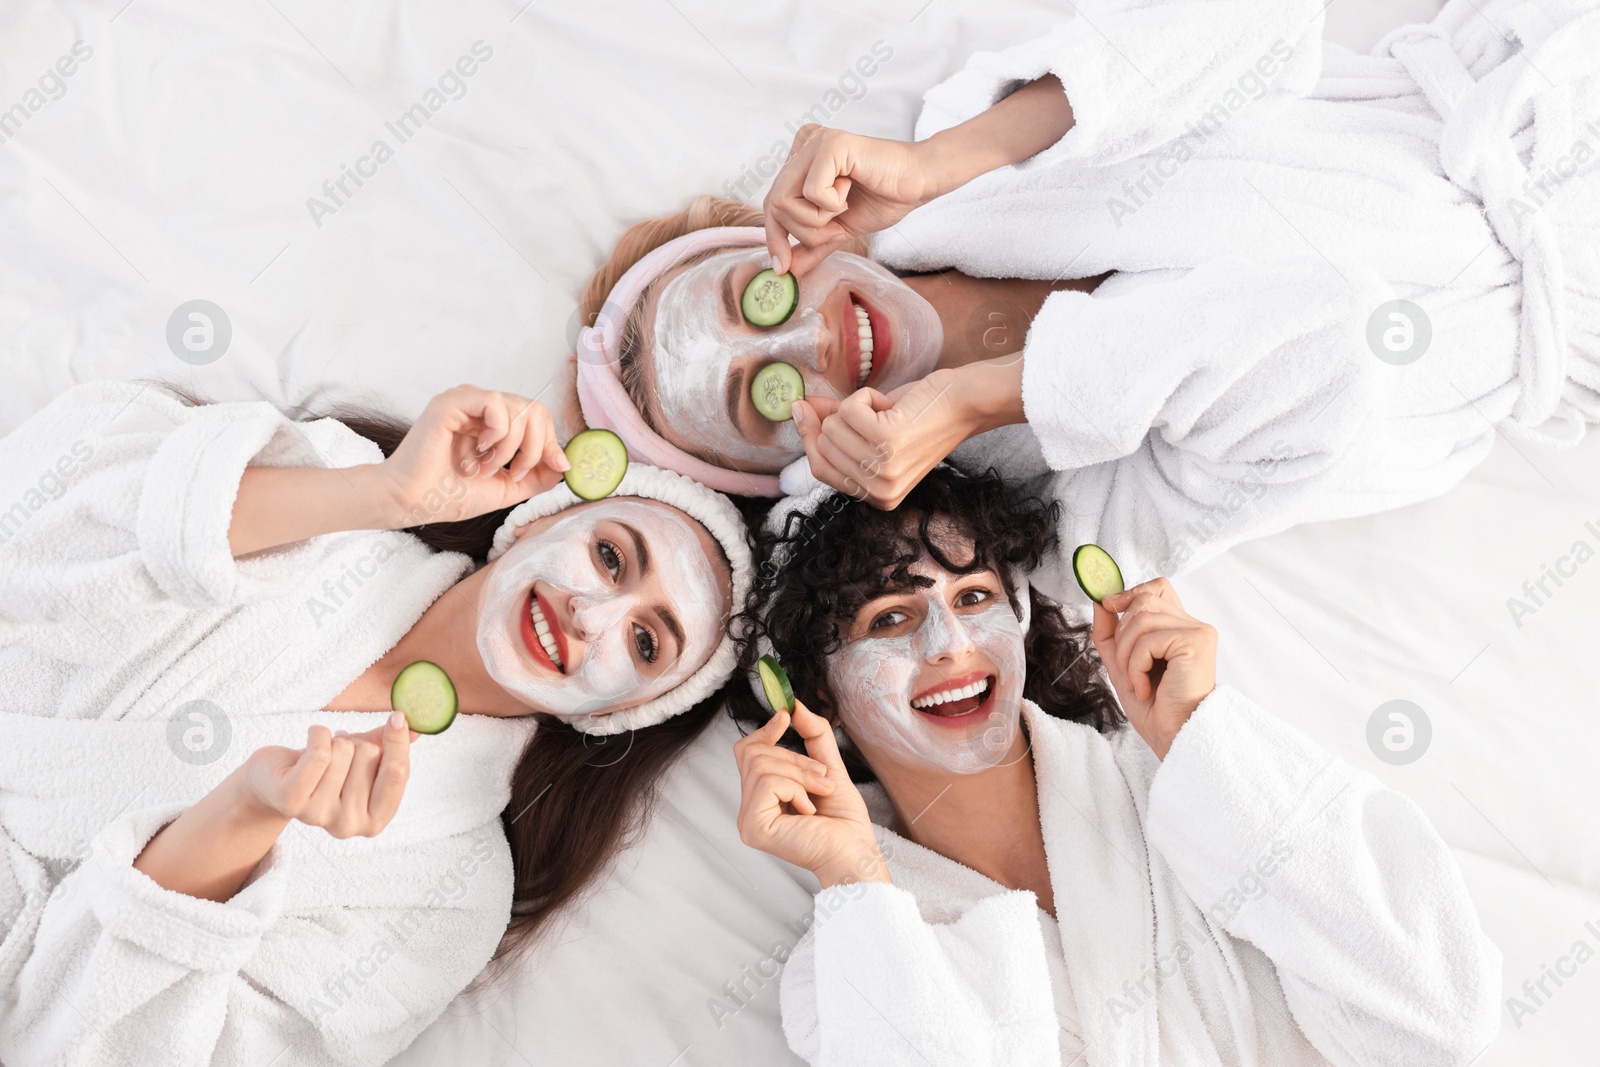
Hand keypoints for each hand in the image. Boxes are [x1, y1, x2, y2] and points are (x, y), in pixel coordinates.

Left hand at [241, 713, 414, 838]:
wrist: (274, 780)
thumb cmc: (325, 770)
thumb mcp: (364, 761)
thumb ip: (391, 747)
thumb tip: (416, 729)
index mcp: (375, 819)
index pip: (398, 774)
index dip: (398, 741)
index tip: (397, 717)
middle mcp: (349, 825)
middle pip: (370, 756)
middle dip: (356, 743)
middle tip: (340, 753)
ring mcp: (319, 816)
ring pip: (343, 751)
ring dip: (333, 741)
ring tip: (321, 754)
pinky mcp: (292, 801)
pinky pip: (319, 753)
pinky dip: (317, 733)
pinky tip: (312, 737)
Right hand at [375, 385, 568, 527]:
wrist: (413, 502)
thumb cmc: (450, 495)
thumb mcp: (507, 487)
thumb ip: (537, 475)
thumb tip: (564, 463)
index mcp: (493, 422)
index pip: (538, 418)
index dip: (550, 444)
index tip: (549, 469)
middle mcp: (481, 407)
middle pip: (535, 410)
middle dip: (536, 448)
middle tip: (514, 472)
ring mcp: (467, 401)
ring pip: (520, 408)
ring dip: (513, 447)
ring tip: (488, 467)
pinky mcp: (453, 401)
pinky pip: (496, 403)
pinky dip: (498, 433)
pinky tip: (479, 450)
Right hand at [734, 700, 888, 887]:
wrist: (855, 852)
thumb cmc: (844, 821)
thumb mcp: (829, 766)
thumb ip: (813, 735)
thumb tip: (795, 704)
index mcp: (761, 797)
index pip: (746, 751)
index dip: (764, 730)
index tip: (785, 716)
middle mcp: (749, 808)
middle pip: (753, 752)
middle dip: (794, 758)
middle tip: (821, 779)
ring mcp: (747, 820)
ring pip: (762, 764)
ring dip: (800, 774)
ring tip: (819, 795)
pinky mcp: (753, 827)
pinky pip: (768, 782)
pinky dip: (796, 789)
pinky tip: (808, 811)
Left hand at [763, 125, 941, 276]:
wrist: (919, 183)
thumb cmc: (884, 198)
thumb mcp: (839, 229)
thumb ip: (812, 245)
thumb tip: (788, 271)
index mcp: (801, 162)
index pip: (772, 204)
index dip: (775, 238)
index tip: (783, 268)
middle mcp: (803, 146)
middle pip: (775, 205)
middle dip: (804, 232)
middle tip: (835, 232)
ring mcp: (815, 141)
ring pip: (785, 200)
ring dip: (817, 219)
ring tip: (844, 207)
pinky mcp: (830, 144)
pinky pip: (811, 191)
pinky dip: (832, 204)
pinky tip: (851, 188)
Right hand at [794, 358, 1022, 508]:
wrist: (966, 403)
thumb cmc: (924, 415)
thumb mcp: (875, 427)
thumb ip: (835, 425)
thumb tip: (797, 410)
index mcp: (878, 498)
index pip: (821, 470)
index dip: (809, 439)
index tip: (802, 410)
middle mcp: (880, 491)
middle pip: (824, 446)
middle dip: (841, 419)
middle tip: (877, 414)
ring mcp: (883, 469)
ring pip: (834, 425)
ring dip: (857, 406)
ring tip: (889, 411)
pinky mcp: (887, 442)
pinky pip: (849, 409)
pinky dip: (866, 396)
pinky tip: (892, 404)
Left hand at [1090, 578, 1217, 759]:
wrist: (1172, 737)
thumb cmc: (1154, 707)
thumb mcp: (1122, 664)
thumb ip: (1110, 632)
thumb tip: (1099, 601)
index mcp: (1179, 628)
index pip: (1158, 587)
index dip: (1131, 592)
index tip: (1109, 606)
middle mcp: (1193, 625)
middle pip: (1143, 600)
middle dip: (1121, 636)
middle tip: (1127, 670)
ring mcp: (1198, 631)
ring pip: (1141, 618)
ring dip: (1126, 656)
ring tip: (1136, 683)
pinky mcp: (1197, 642)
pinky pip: (1148, 639)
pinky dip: (1136, 667)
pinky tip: (1145, 689)